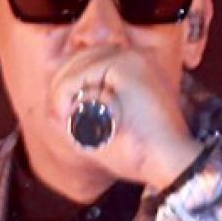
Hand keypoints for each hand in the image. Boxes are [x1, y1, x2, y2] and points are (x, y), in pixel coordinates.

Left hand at [48, 45, 202, 190]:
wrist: (168, 162)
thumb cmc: (139, 154)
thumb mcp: (106, 130)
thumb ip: (84, 111)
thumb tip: (53, 104)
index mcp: (133, 70)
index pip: (86, 65)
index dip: (66, 88)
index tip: (61, 117)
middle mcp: (134, 58)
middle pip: (78, 60)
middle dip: (60, 88)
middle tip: (58, 117)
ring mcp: (132, 57)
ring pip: (75, 65)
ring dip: (61, 94)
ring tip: (64, 118)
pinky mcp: (126, 64)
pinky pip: (78, 74)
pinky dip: (66, 95)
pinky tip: (70, 115)